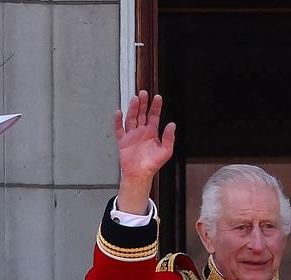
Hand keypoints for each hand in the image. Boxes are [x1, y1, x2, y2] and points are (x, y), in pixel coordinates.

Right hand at [113, 91, 175, 213]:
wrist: (140, 174)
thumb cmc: (152, 164)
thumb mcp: (166, 151)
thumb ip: (169, 137)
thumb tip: (172, 125)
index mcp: (151, 133)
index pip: (154, 116)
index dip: (156, 107)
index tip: (157, 98)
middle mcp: (141, 132)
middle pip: (142, 114)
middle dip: (143, 103)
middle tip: (144, 93)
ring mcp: (132, 135)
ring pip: (132, 118)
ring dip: (133, 109)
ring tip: (135, 99)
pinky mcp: (123, 141)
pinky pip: (119, 129)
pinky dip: (118, 121)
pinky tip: (119, 113)